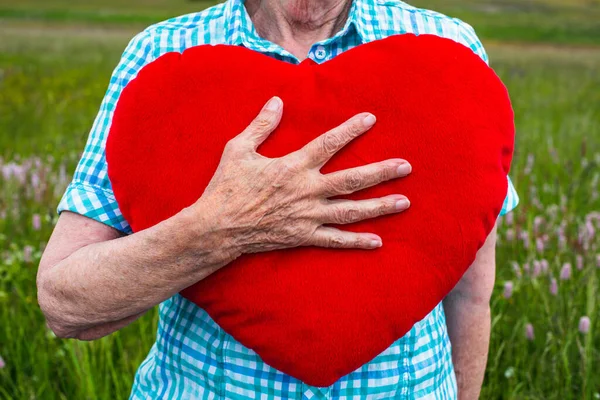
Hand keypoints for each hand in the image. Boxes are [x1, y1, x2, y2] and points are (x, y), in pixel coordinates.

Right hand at [194, 96, 411, 255]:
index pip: (329, 144)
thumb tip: (276, 101)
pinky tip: (377, 242)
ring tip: (404, 201)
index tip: (371, 119)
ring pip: (351, 211)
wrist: (217, 227)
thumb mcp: (238, 149)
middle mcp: (307, 190)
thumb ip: (261, 125)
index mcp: (293, 166)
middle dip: (381, 171)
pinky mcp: (303, 236)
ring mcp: (308, 216)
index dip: (351, 130)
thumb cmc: (226, 186)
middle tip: (406, 166)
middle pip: (352, 180)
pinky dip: (356, 242)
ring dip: (379, 206)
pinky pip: (335, 240)